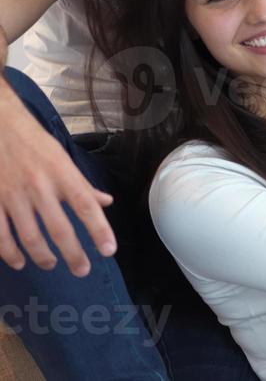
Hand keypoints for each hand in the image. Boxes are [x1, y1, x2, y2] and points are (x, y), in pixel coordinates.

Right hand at [0, 83, 115, 276]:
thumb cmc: (34, 141)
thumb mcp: (63, 157)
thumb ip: (82, 184)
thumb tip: (106, 202)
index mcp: (62, 173)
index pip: (86, 206)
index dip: (99, 230)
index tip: (109, 250)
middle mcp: (39, 186)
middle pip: (59, 227)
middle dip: (73, 253)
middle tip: (83, 270)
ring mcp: (13, 195)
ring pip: (29, 236)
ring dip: (42, 256)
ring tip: (53, 265)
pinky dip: (9, 252)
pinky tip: (18, 262)